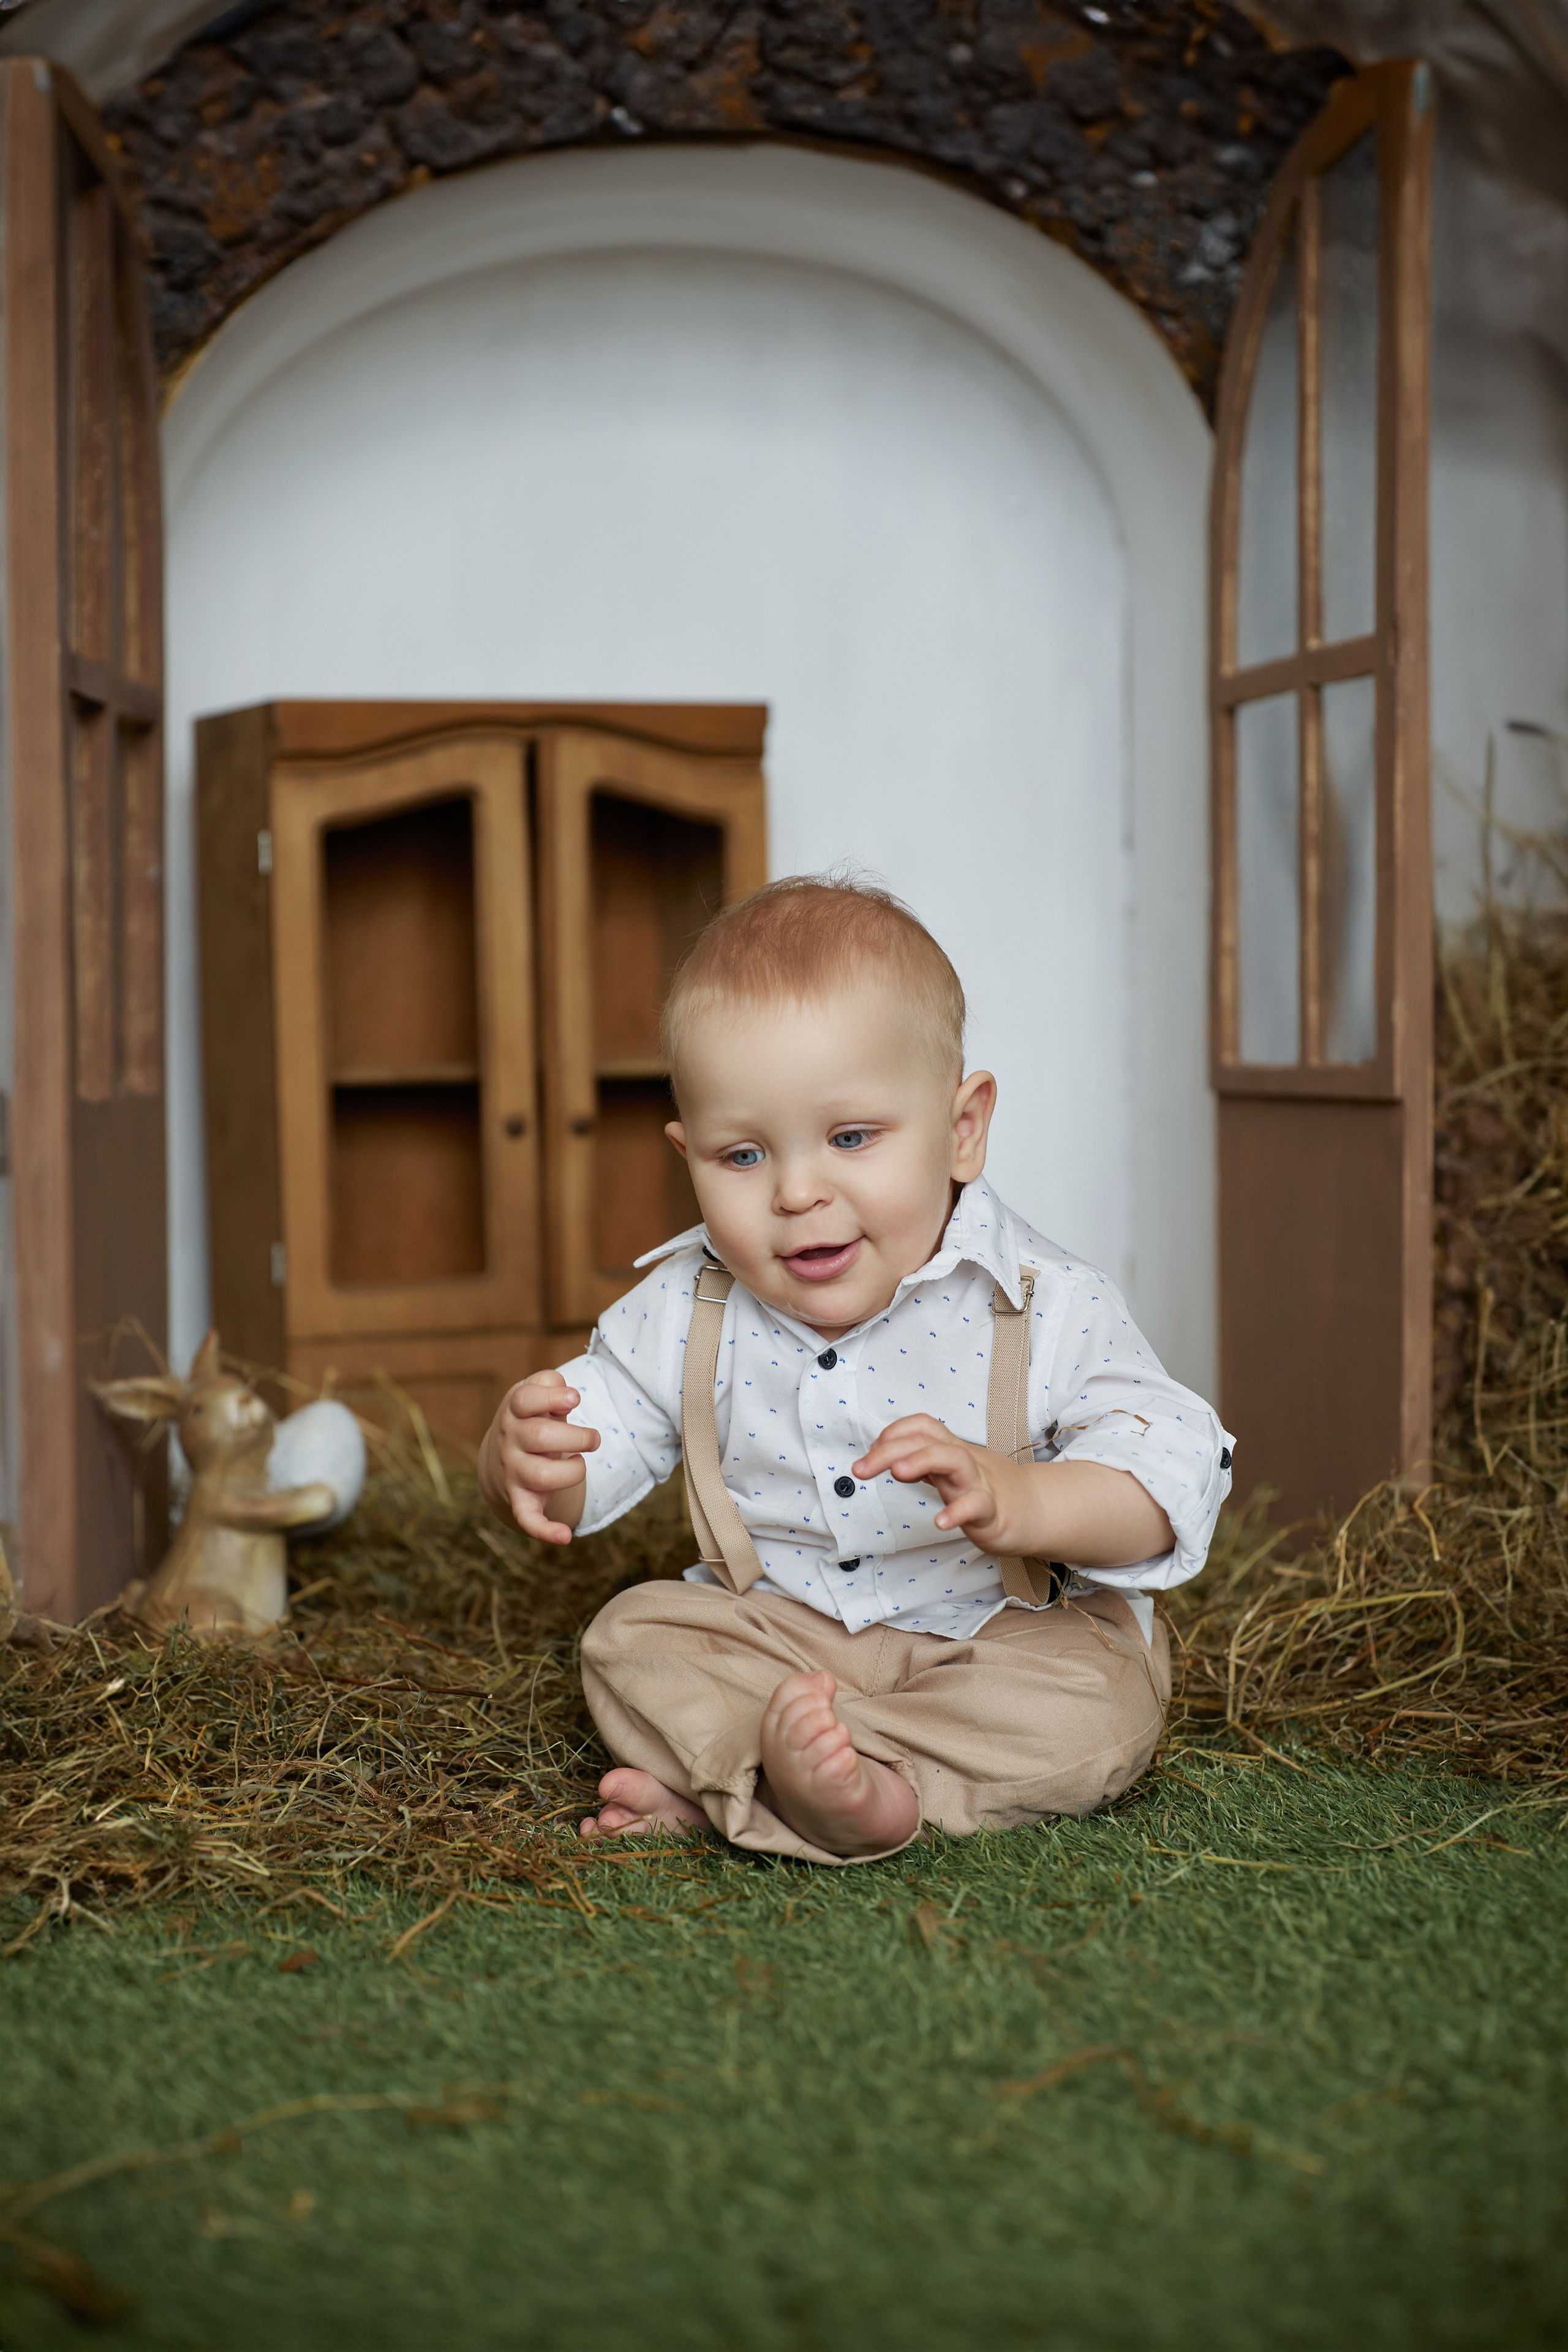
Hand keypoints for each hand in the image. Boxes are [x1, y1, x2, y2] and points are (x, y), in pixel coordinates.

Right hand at [479, 1370, 598, 1544]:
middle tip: (594, 1438)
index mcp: (514, 1412)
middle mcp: (509, 1442)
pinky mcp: (519, 1499)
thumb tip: (566, 1395)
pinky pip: (527, 1518)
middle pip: (541, 1437)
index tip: (575, 1398)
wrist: (500, 1458)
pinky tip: (565, 1537)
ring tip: (580, 1464)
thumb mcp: (534, 1394)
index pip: (525, 1400)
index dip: (551, 1397)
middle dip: (577, 1437)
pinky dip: (544, 1530)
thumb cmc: (530, 1418)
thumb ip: (548, 1384)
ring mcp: (513, 1472)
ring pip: (542, 1475)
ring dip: (573, 1471)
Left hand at [853, 1416, 1028, 1553]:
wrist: (1033, 1511)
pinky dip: (957, 1512)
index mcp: (952, 1451)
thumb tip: (885, 1458)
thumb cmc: (986, 1490)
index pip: (923, 1427)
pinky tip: (939, 1522)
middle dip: (891, 1449)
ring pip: (954, 1460)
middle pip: (928, 1441)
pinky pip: (976, 1506)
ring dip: (923, 1461)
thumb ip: (921, 1464)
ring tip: (898, 1473)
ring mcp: (979, 1484)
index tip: (869, 1453)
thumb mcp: (949, 1473)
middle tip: (860, 1468)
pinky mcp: (993, 1512)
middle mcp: (964, 1462)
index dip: (894, 1432)